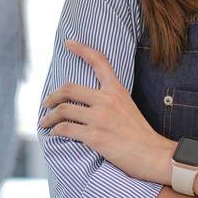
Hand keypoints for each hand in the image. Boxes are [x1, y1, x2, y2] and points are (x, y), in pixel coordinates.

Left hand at [39, 39, 176, 184]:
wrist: (153, 155)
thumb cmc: (140, 134)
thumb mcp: (128, 106)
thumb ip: (111, 99)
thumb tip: (89, 100)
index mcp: (116, 90)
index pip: (99, 61)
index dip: (81, 49)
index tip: (68, 43)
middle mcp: (107, 100)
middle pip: (69, 89)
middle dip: (52, 96)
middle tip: (45, 103)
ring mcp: (100, 118)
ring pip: (63, 110)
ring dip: (49, 116)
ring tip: (44, 122)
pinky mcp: (95, 136)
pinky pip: (66, 129)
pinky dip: (56, 131)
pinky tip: (54, 134)